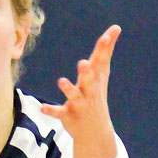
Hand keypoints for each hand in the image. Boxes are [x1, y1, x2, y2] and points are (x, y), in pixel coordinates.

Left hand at [41, 25, 120, 157]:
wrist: (95, 130)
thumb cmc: (96, 95)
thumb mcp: (102, 75)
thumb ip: (105, 52)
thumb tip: (116, 27)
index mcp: (97, 80)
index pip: (101, 62)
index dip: (104, 49)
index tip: (108, 35)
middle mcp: (89, 92)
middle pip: (89, 80)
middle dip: (86, 72)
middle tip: (82, 63)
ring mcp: (79, 104)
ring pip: (74, 96)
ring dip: (68, 89)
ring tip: (61, 81)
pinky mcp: (68, 115)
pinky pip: (58, 113)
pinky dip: (51, 110)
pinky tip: (42, 107)